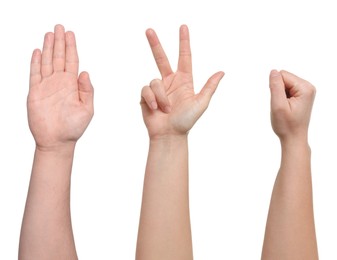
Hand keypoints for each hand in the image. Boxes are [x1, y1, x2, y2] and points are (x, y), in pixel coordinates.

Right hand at [27, 25, 93, 149]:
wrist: (57, 140)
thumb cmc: (74, 127)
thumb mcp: (87, 109)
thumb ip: (87, 91)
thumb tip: (85, 73)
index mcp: (72, 85)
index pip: (72, 61)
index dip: (71, 47)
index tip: (70, 34)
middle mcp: (60, 82)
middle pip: (59, 57)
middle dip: (59, 42)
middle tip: (59, 27)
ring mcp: (47, 86)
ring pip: (46, 61)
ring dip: (47, 48)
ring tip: (49, 34)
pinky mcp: (35, 92)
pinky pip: (34, 73)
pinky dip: (35, 62)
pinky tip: (37, 51)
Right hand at [140, 25, 223, 138]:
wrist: (169, 135)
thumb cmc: (186, 121)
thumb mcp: (201, 103)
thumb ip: (209, 87)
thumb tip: (221, 72)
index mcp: (184, 81)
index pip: (184, 57)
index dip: (184, 42)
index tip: (183, 27)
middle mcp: (170, 82)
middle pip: (161, 58)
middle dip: (155, 44)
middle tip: (149, 30)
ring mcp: (157, 89)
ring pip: (154, 80)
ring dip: (161, 96)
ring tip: (166, 109)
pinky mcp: (146, 95)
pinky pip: (146, 89)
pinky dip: (151, 99)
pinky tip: (155, 109)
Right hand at [269, 70, 315, 141]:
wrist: (294, 138)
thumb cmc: (286, 125)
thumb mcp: (278, 105)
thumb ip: (275, 86)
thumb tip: (273, 71)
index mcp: (305, 88)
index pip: (282, 75)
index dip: (275, 88)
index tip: (280, 102)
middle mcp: (308, 87)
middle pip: (284, 78)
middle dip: (278, 91)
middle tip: (282, 106)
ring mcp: (306, 91)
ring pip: (284, 83)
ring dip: (280, 95)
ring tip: (284, 108)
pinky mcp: (302, 95)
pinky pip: (286, 89)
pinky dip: (282, 98)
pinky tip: (286, 107)